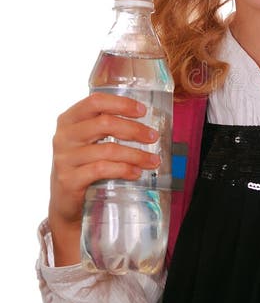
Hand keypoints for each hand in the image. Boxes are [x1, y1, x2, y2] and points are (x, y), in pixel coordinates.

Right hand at [48, 93, 160, 264]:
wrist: (64, 201)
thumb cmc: (83, 165)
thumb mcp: (88, 141)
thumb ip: (106, 127)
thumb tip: (145, 123)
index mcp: (69, 120)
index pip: (95, 101)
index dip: (121, 103)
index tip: (143, 111)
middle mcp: (64, 136)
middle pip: (104, 123)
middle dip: (134, 129)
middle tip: (153, 137)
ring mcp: (64, 159)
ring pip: (107, 149)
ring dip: (135, 154)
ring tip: (153, 160)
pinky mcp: (69, 180)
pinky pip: (102, 170)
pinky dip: (123, 170)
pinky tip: (136, 173)